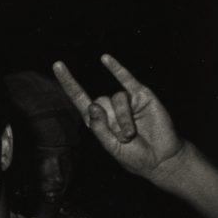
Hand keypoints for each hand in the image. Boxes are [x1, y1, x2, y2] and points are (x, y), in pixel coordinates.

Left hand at [53, 54, 186, 187]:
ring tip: (131, 134)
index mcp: (97, 119)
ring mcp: (126, 100)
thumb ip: (99, 128)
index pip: (79, 97)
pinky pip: (127, 79)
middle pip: (100, 102)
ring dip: (124, 118)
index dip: (68, 82)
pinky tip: (104, 59)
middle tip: (125, 138)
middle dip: (112, 122)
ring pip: (117, 99)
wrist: (160, 158)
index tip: (57, 65)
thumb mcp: (110, 146)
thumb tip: (93, 104)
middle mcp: (109, 107)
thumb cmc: (133, 155)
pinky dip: (116, 69)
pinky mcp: (141, 95)